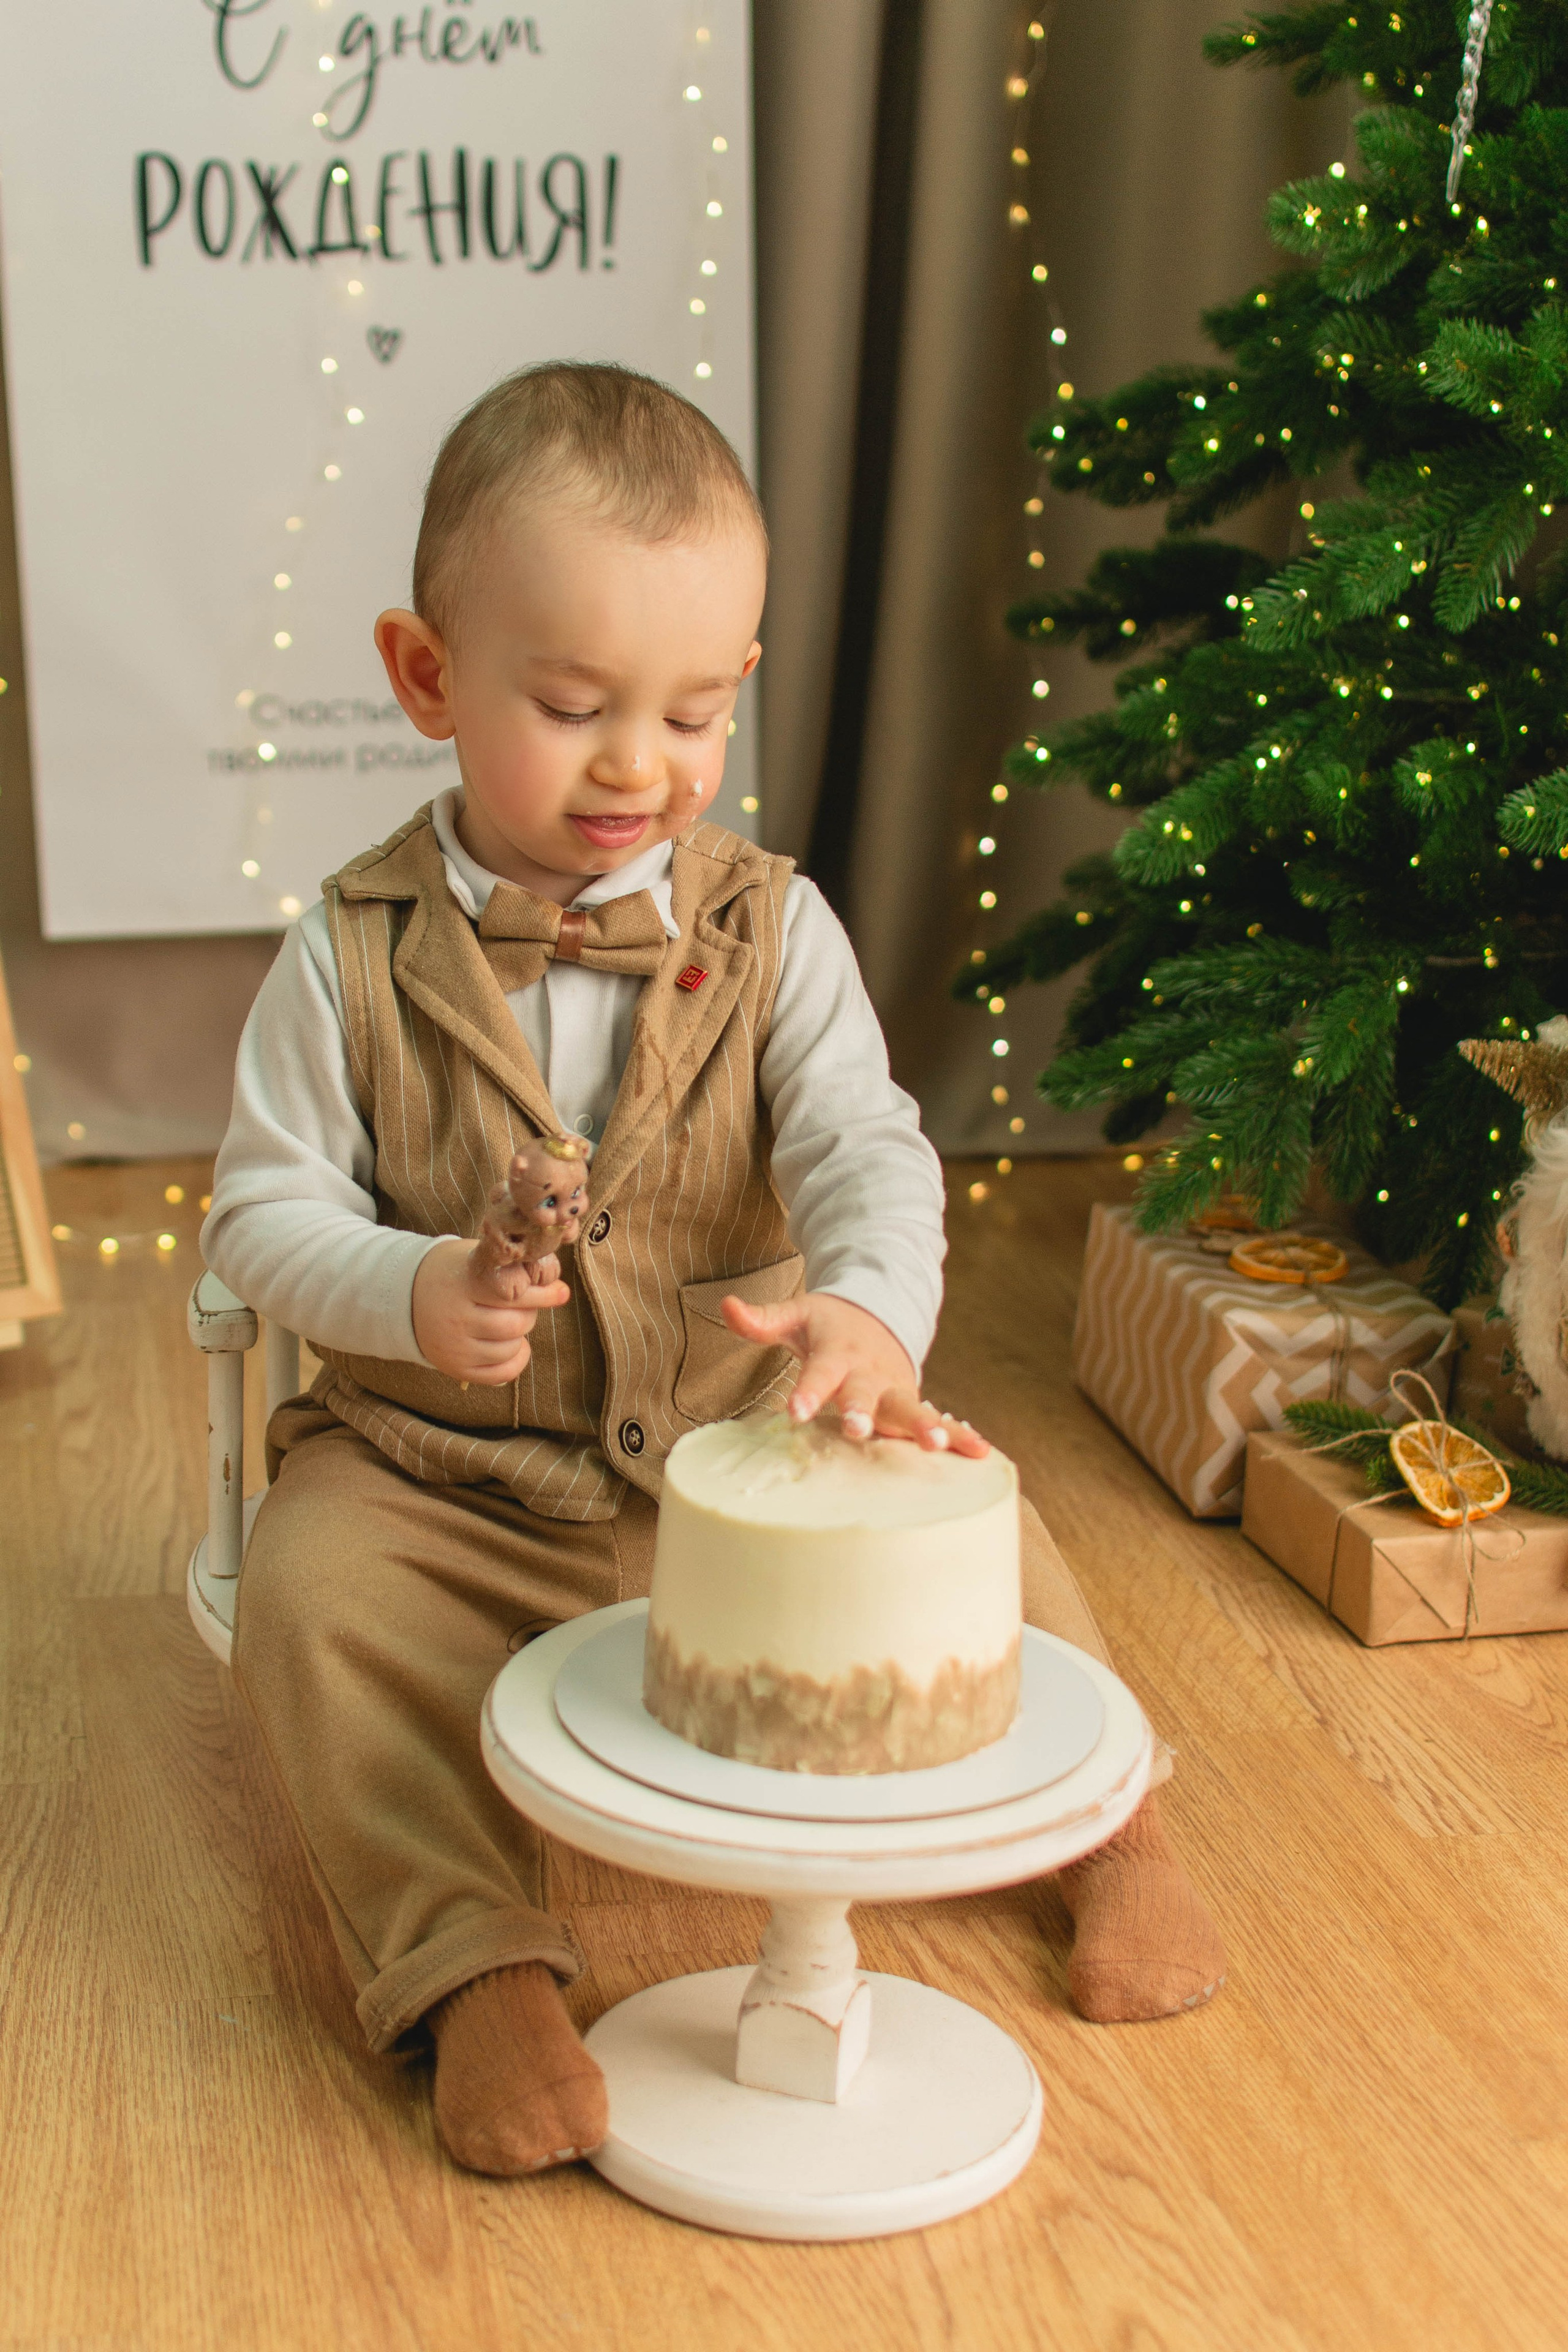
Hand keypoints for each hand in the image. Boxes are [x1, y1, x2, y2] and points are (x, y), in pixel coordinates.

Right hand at [412, 1237, 568, 1384]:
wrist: (406, 1297)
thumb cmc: (453, 1273)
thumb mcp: (476, 1258)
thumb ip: (512, 1266)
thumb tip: (556, 1282)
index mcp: (462, 1284)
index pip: (512, 1292)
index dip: (541, 1292)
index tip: (560, 1289)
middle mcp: (456, 1319)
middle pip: (516, 1322)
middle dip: (531, 1311)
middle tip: (525, 1302)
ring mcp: (455, 1347)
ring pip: (511, 1347)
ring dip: (521, 1333)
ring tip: (510, 1319)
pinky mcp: (457, 1368)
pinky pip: (502, 1373)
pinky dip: (516, 1358)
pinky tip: (513, 1344)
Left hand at [720, 1290, 988, 1456]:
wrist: (877, 1316)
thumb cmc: (828, 1325)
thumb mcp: (795, 1316)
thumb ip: (761, 1319)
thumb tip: (725, 1306)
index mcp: (837, 1353)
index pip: (819, 1372)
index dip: (807, 1390)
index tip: (793, 1410)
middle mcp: (869, 1373)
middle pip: (866, 1393)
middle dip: (863, 1410)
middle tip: (857, 1428)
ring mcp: (896, 1389)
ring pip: (910, 1408)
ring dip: (923, 1425)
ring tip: (934, 1444)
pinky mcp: (913, 1404)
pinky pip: (940, 1420)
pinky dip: (961, 1436)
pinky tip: (981, 1454)